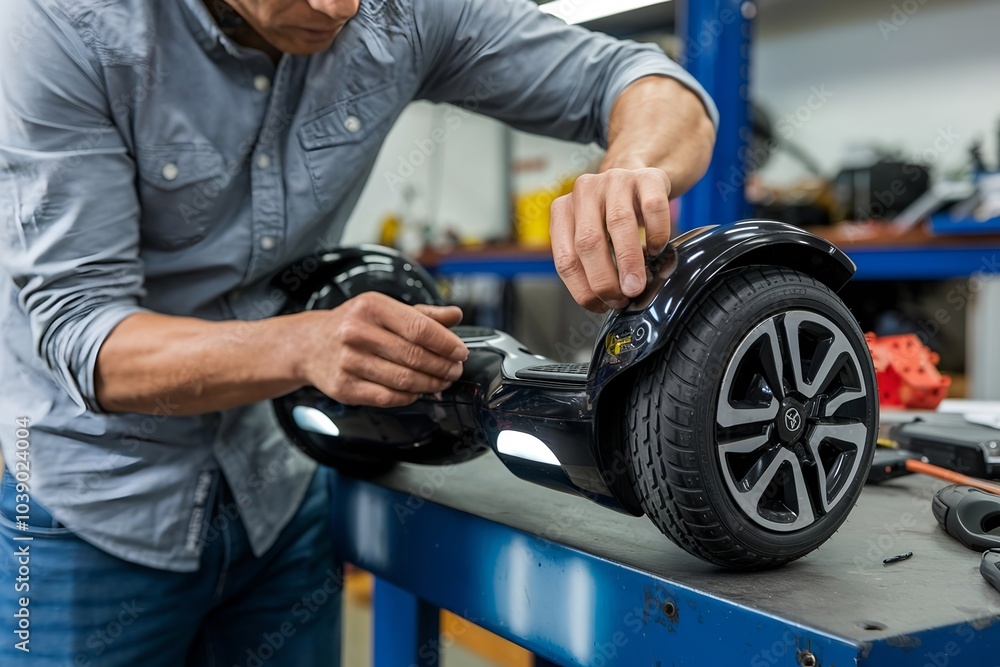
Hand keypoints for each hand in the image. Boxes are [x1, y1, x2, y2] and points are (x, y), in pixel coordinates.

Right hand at [299, 292, 467, 406]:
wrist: (308, 345)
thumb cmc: (353, 324)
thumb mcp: (384, 309)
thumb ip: (422, 314)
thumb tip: (455, 315)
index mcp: (372, 307)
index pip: (419, 328)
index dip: (446, 343)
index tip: (461, 352)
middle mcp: (357, 332)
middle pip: (414, 356)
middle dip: (442, 366)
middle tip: (455, 370)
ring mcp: (348, 362)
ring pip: (403, 379)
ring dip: (430, 384)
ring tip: (442, 381)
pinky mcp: (344, 387)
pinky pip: (388, 397)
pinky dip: (409, 396)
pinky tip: (417, 391)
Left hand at [550, 167, 671, 311]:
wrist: (639, 178)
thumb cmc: (612, 216)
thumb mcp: (593, 236)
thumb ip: (591, 263)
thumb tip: (605, 299)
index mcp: (563, 211)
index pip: (565, 259)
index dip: (582, 288)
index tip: (601, 305)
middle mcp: (584, 192)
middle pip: (588, 242)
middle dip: (605, 279)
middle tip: (620, 299)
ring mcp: (615, 180)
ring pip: (619, 223)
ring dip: (629, 262)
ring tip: (637, 286)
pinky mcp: (647, 177)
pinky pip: (653, 208)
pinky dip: (656, 234)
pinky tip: (656, 249)